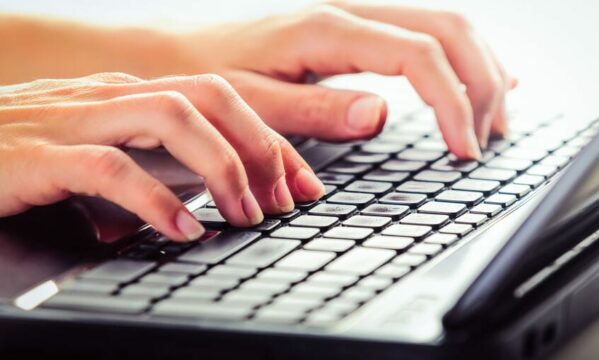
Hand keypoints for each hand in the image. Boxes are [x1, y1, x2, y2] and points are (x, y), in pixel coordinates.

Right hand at [0, 73, 323, 240]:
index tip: (304, 183)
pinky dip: (156, 200)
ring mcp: (75, 118)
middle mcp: (111, 96)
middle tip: (285, 200)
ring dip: (221, 169)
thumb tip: (207, 196)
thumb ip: (154, 164)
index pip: (221, 101)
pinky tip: (184, 230)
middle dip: (260, 146)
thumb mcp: (104, 152)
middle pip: (210, 95)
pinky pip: (110, 168)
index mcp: (130, 95)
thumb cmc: (25, 154)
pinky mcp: (39, 153)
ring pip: (170, 117)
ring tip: (246, 215)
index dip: (270, 141)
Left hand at [183, 2, 516, 158]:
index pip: (418, 55)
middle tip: (487, 139)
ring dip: (479, 69)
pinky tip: (479, 80)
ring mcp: (355, 15)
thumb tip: (378, 115)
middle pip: (448, 29)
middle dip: (480, 84)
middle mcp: (349, 11)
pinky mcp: (354, 29)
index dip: (452, 102)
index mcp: (328, 30)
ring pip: (444, 26)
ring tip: (493, 120)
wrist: (180, 54)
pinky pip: (423, 33)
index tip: (464, 150)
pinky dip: (458, 58)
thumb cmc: (209, 78)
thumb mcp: (253, 102)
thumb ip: (315, 110)